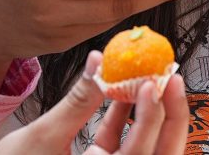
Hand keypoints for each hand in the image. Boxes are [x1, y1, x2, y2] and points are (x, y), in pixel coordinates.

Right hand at [0, 51, 188, 154]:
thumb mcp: (40, 138)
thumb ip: (76, 101)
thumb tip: (100, 62)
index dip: (151, 117)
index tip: (152, 82)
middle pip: (156, 154)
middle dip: (166, 116)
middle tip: (169, 77)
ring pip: (143, 150)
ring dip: (149, 115)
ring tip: (150, 77)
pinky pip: (122, 147)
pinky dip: (127, 121)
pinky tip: (123, 90)